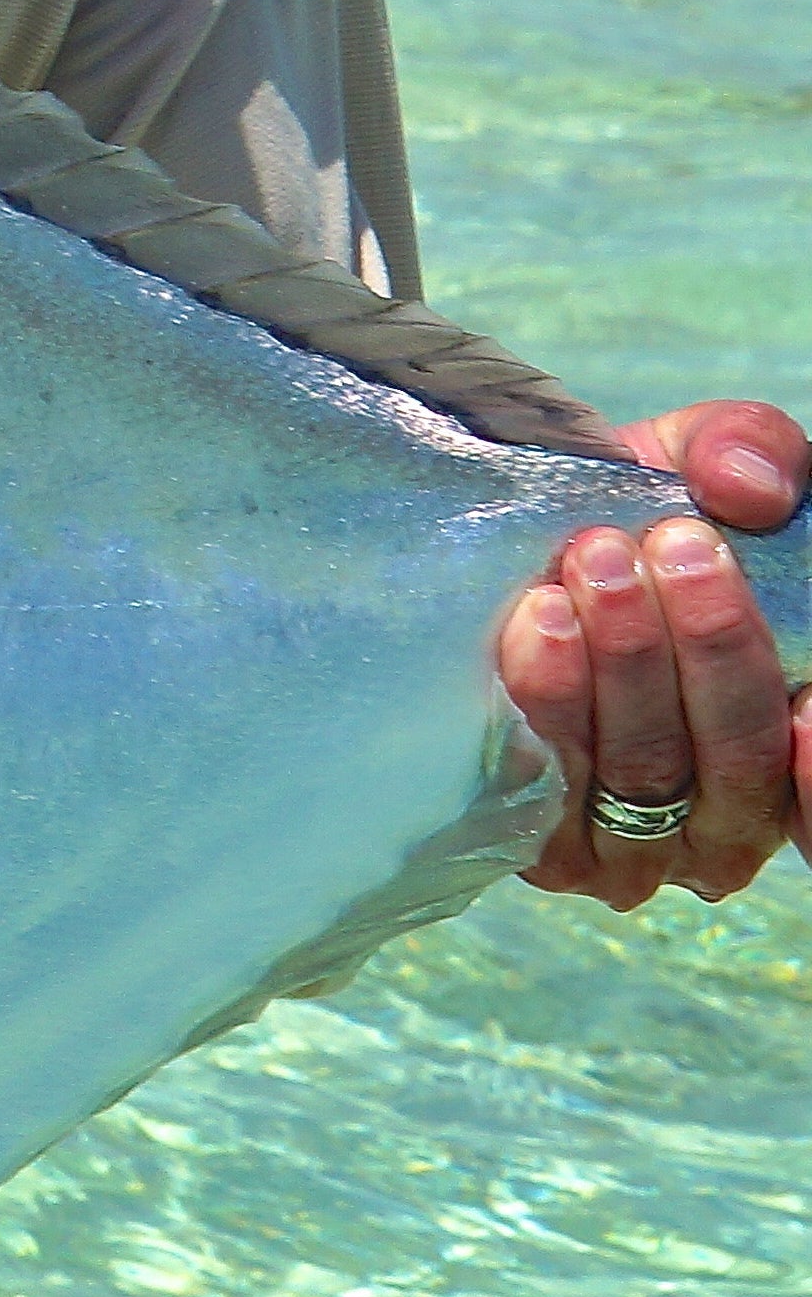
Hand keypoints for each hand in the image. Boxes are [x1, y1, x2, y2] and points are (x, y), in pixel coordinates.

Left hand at [501, 400, 809, 910]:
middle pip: (734, 764)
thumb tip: (752, 486)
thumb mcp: (697, 468)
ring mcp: (632, 844)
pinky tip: (541, 632)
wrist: (514, 546)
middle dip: (706, 652)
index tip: (806, 689)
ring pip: (643, 774)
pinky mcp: (541, 842)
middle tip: (659, 548)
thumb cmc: (634, 522)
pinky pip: (546, 795)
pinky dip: (548, 710)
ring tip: (588, 569)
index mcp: (788, 748)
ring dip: (621, 668)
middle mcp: (726, 820)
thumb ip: (746, 453)